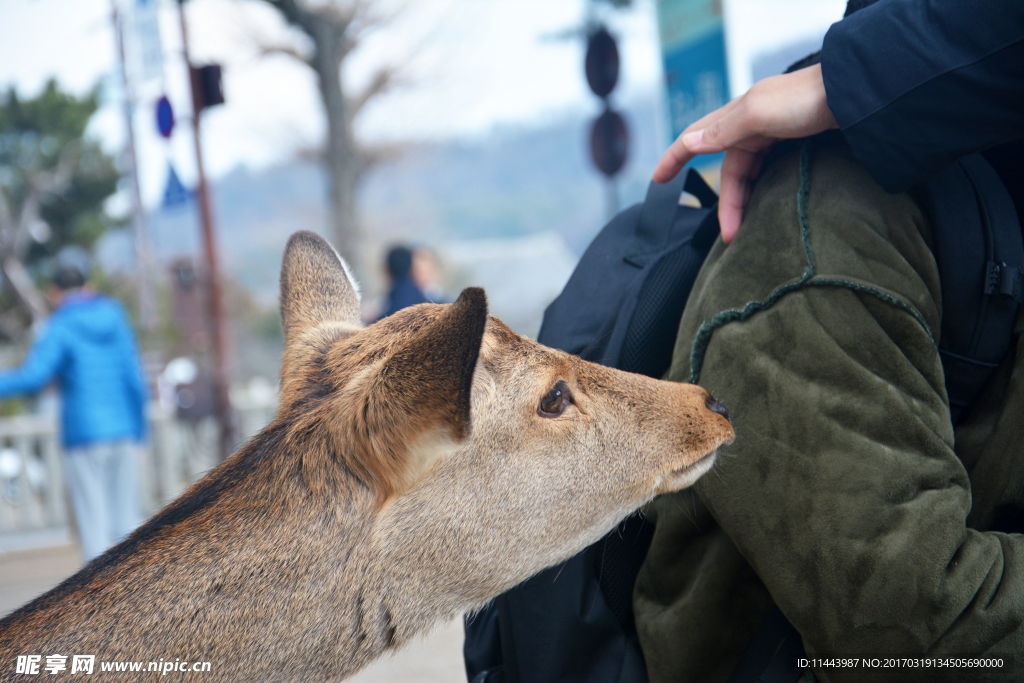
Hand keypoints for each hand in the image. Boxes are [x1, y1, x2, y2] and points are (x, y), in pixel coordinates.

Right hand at [653, 64, 838, 242]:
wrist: (855, 94)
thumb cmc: (805, 99)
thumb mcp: (757, 114)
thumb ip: (722, 131)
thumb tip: (689, 142)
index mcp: (738, 114)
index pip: (697, 138)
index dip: (674, 157)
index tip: (657, 180)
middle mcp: (753, 124)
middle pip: (730, 169)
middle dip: (726, 202)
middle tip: (728, 234)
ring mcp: (775, 133)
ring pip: (749, 174)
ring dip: (745, 201)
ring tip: (747, 229)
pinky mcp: (796, 141)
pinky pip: (767, 172)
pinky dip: (761, 191)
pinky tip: (765, 205)